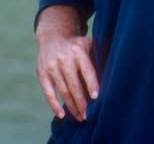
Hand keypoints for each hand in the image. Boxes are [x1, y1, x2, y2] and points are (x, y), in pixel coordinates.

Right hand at [35, 5, 98, 121]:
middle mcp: (64, 58)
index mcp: (78, 51)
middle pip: (74, 85)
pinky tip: (62, 115)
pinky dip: (55, 105)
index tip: (96, 98)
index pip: (87, 71)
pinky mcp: (42, 73)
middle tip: (88, 115)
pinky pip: (48, 93)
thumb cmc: (76, 45)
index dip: (92, 84)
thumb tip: (111, 75)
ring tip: (80, 117)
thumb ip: (97, 57)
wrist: (53, 36)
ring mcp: (52, 66)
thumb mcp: (88, 45)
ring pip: (63, 91)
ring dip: (72, 106)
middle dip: (82, 102)